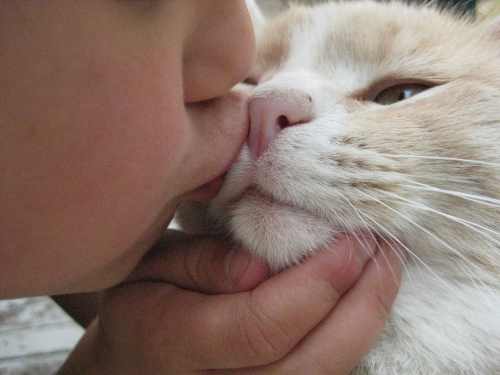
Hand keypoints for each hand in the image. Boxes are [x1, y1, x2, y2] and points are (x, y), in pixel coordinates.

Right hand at [60, 231, 400, 373]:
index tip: (351, 237)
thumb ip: (200, 264)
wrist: (138, 362)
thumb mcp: (149, 267)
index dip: (316, 282)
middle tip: (383, 248)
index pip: (262, 325)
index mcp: (174, 346)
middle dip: (360, 303)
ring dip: (367, 320)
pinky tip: (363, 298)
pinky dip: (354, 336)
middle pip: (312, 363)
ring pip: (327, 374)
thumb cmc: (143, 305)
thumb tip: (260, 265)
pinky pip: (327, 373)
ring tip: (385, 268)